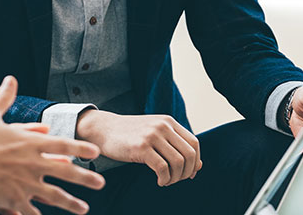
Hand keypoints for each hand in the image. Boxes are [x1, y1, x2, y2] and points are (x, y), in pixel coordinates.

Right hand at [0, 76, 105, 214]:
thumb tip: (11, 79)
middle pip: (66, 171)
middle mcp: (33, 164)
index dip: (81, 147)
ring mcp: (26, 184)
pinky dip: (38, 214)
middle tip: (100, 182)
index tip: (95, 152)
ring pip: (55, 195)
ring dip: (71, 202)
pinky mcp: (14, 199)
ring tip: (83, 208)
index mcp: (30, 143)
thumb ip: (4, 99)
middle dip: (85, 178)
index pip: (63, 143)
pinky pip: (31, 209)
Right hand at [76, 110, 201, 186]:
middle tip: (177, 180)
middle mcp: (162, 126)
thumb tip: (199, 166)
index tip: (189, 173)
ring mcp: (151, 135)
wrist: (103, 129)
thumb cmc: (130, 135)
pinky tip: (159, 181)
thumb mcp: (154, 133)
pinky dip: (164, 179)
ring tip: (166, 181)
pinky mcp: (140, 147)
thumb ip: (175, 145)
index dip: (196, 161)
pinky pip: (163, 168)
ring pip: (178, 162)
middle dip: (187, 172)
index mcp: (168, 121)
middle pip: (189, 154)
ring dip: (175, 178)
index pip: (194, 143)